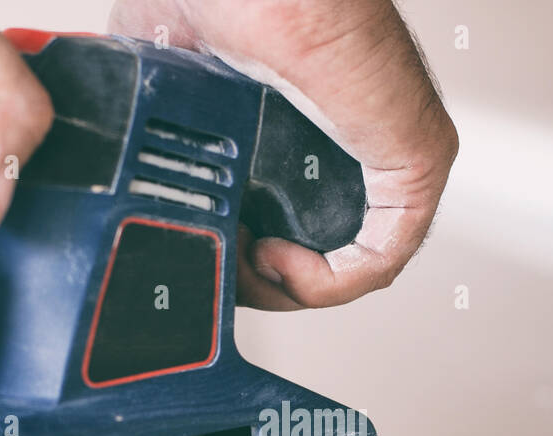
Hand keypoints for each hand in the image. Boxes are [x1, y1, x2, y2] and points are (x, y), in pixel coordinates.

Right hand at [110, 0, 457, 309]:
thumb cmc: (229, 0)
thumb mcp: (171, 87)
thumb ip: (167, 137)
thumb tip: (137, 183)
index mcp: (307, 133)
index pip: (290, 224)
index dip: (239, 255)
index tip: (200, 252)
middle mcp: (355, 149)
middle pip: (318, 256)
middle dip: (257, 280)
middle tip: (214, 265)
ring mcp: (390, 160)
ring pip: (350, 268)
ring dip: (284, 289)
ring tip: (238, 263)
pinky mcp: (416, 166)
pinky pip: (379, 259)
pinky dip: (323, 282)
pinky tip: (273, 259)